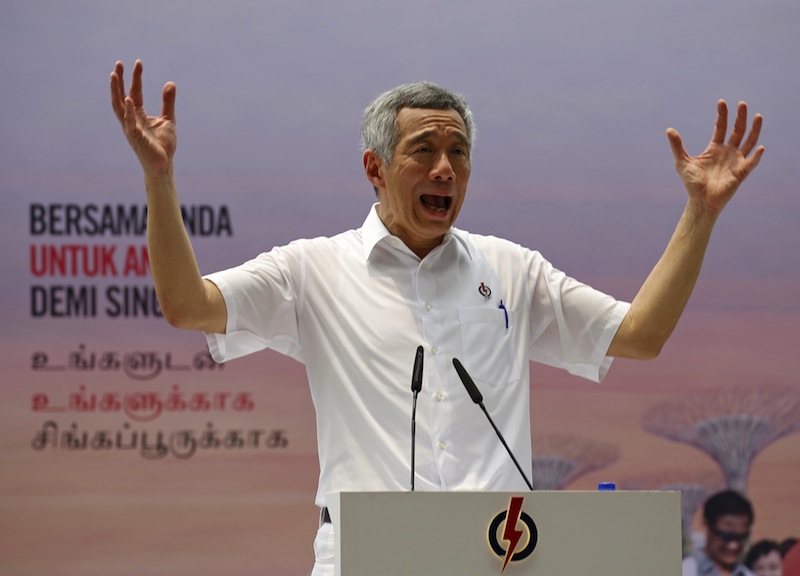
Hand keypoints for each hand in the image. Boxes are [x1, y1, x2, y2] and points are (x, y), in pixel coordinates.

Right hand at [110, 60, 175, 176]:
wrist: (163, 164)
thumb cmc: (163, 145)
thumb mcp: (168, 119)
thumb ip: (167, 102)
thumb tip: (170, 82)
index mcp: (138, 115)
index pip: (134, 92)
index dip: (135, 77)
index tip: (137, 62)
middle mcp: (131, 119)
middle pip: (121, 96)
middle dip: (119, 80)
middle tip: (118, 63)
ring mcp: (131, 128)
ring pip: (119, 107)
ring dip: (115, 91)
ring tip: (114, 75)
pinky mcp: (135, 137)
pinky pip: (130, 122)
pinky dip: (128, 111)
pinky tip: (128, 98)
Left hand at [667, 99, 764, 217]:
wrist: (700, 201)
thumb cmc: (692, 183)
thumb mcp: (682, 162)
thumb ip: (677, 146)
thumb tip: (669, 129)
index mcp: (715, 148)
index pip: (721, 127)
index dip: (722, 115)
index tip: (721, 102)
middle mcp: (728, 152)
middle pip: (737, 130)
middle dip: (740, 117)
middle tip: (742, 104)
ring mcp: (736, 161)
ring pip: (749, 141)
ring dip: (754, 129)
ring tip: (757, 116)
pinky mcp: (741, 173)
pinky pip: (752, 162)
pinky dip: (756, 156)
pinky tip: (759, 148)